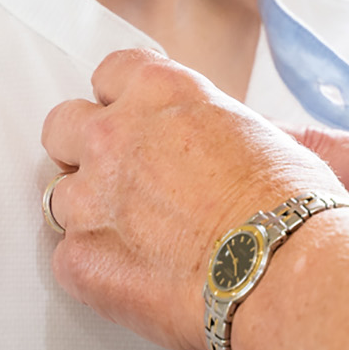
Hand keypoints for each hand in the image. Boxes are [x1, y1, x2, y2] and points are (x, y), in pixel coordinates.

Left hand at [40, 47, 344, 349]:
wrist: (283, 273)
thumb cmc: (289, 209)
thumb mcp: (262, 134)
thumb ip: (212, 126)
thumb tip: (211, 137)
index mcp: (161, 91)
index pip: (109, 74)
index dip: (121, 101)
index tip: (131, 120)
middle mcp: (116, 135)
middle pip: (62, 126)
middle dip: (84, 149)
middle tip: (119, 177)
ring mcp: (92, 198)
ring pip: (59, 197)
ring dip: (91, 214)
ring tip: (137, 239)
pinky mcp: (81, 259)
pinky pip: (67, 257)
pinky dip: (97, 269)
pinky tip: (138, 275)